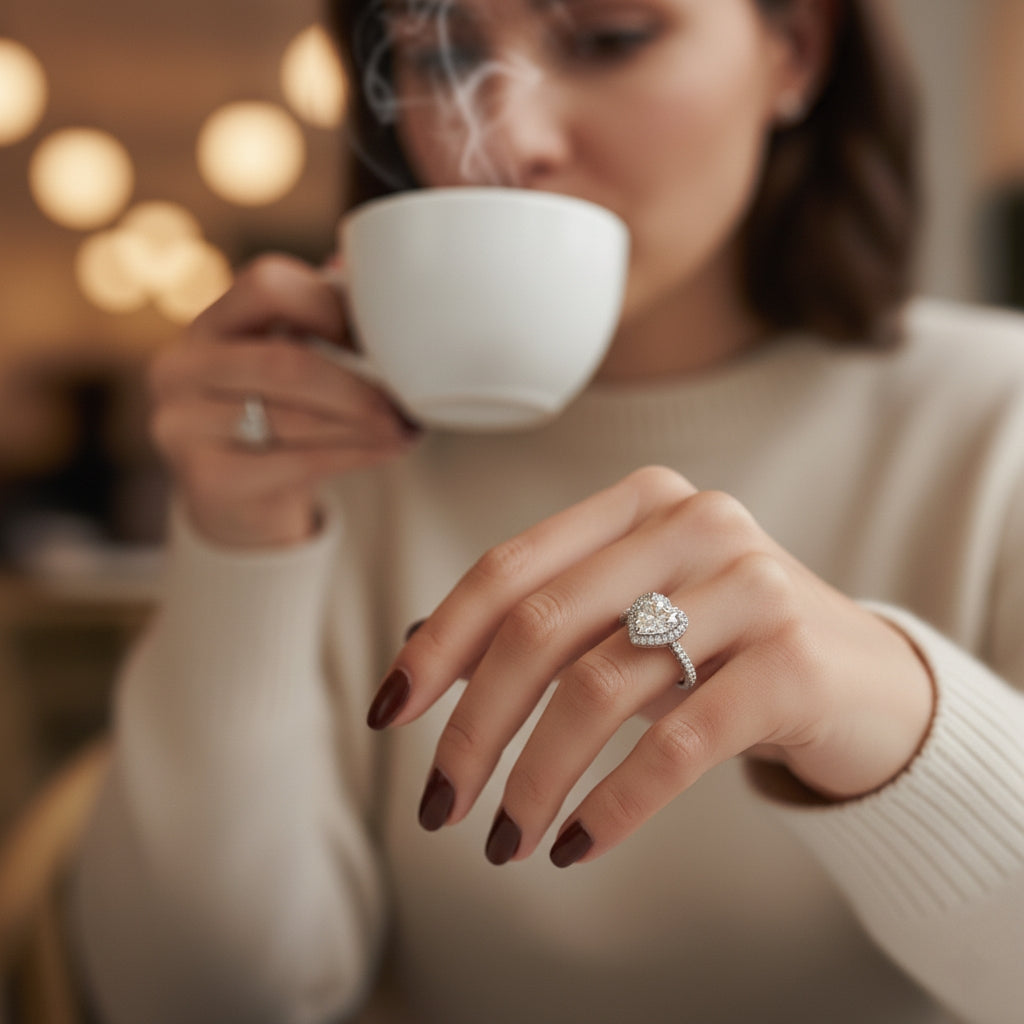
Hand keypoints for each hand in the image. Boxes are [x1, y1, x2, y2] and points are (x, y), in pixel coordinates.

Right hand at [149, 254, 419, 547]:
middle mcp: (180, 369)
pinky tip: (388, 449)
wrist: (237, 502)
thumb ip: (322, 321)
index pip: (267, 285)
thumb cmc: (275, 417)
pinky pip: (299, 461)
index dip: (328, 305)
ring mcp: (184, 427)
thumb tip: (377, 281)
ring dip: (366, 424)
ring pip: (296, 417)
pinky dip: (355, 454)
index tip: (371, 341)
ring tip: (407, 427)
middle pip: (285, 362)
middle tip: (408, 400)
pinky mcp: (208, 480)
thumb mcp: (287, 363)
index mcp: (206, 325)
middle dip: (357, 385)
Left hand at [369, 466, 934, 865]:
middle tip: (440, 806)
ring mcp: (751, 585)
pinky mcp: (794, 662)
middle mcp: (694, 524)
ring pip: (599, 688)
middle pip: (542, 627)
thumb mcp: (631, 617)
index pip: (510, 570)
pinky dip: (614, 803)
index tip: (389, 714)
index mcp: (640, 504)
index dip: (439, 643)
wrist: (864, 682)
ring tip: (506, 841)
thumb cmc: (724, 647)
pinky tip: (578, 845)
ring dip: (535, 779)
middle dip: (475, 727)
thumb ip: (542, 620)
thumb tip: (419, 651)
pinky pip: (678, 742)